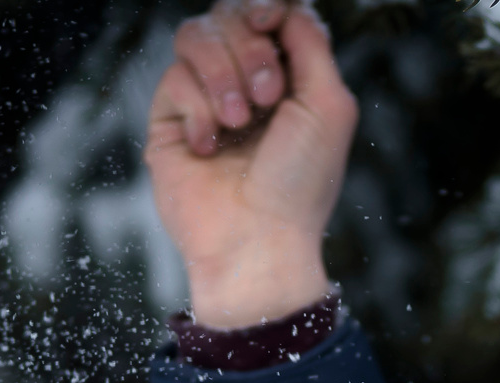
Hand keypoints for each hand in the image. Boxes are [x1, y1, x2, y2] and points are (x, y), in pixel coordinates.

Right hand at [145, 1, 355, 327]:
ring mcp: (205, 99)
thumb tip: (283, 6)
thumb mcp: (329, 105)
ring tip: (239, 121)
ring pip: (195, 35)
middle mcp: (244, 81)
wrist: (256, 242)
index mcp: (287, 75)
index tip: (269, 22)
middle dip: (249, 48)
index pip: (266, 12)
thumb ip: (311, 42)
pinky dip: (197, 109)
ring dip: (222, 73)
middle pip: (228, 14)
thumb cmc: (299, 184)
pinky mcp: (170, 121)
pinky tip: (210, 147)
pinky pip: (173, 79)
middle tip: (267, 97)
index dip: (264, 7)